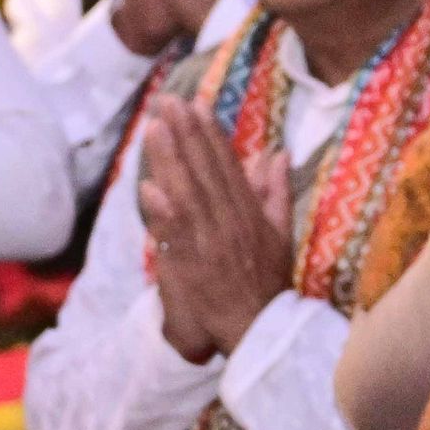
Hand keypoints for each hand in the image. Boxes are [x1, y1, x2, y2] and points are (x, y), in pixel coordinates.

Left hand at [137, 100, 293, 363]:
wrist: (260, 328)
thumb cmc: (267, 283)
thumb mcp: (281, 233)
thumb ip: (276, 191)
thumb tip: (277, 153)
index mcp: (249, 211)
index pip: (226, 165)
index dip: (209, 133)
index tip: (195, 104)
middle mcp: (230, 220)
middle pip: (204, 171)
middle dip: (185, 133)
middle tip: (167, 101)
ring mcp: (211, 242)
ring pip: (187, 194)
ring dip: (171, 161)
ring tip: (154, 127)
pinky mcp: (193, 266)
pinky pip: (176, 235)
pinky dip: (162, 212)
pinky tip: (148, 188)